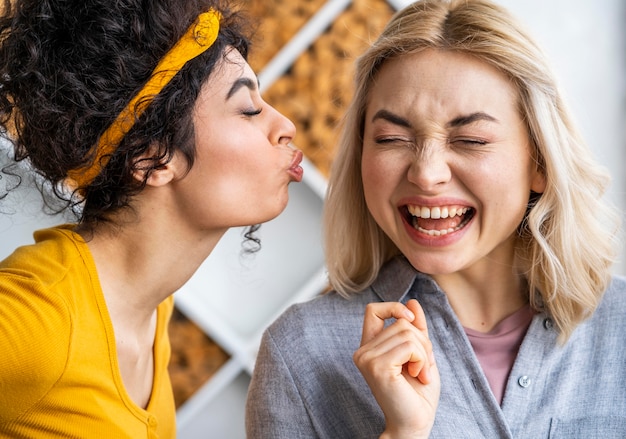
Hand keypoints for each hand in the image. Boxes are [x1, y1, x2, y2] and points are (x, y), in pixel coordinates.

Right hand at [353, 299, 439, 438]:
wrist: (416, 423)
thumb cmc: (418, 394)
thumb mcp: (421, 354)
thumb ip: (415, 329)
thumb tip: (413, 301)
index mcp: (369, 347)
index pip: (373, 310)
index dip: (393, 308)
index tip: (411, 320)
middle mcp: (363, 351)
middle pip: (400, 322)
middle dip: (422, 342)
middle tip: (421, 366)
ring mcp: (367, 359)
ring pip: (406, 332)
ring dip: (424, 353)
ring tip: (420, 373)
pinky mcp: (378, 367)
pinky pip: (409, 346)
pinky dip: (422, 359)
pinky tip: (418, 376)